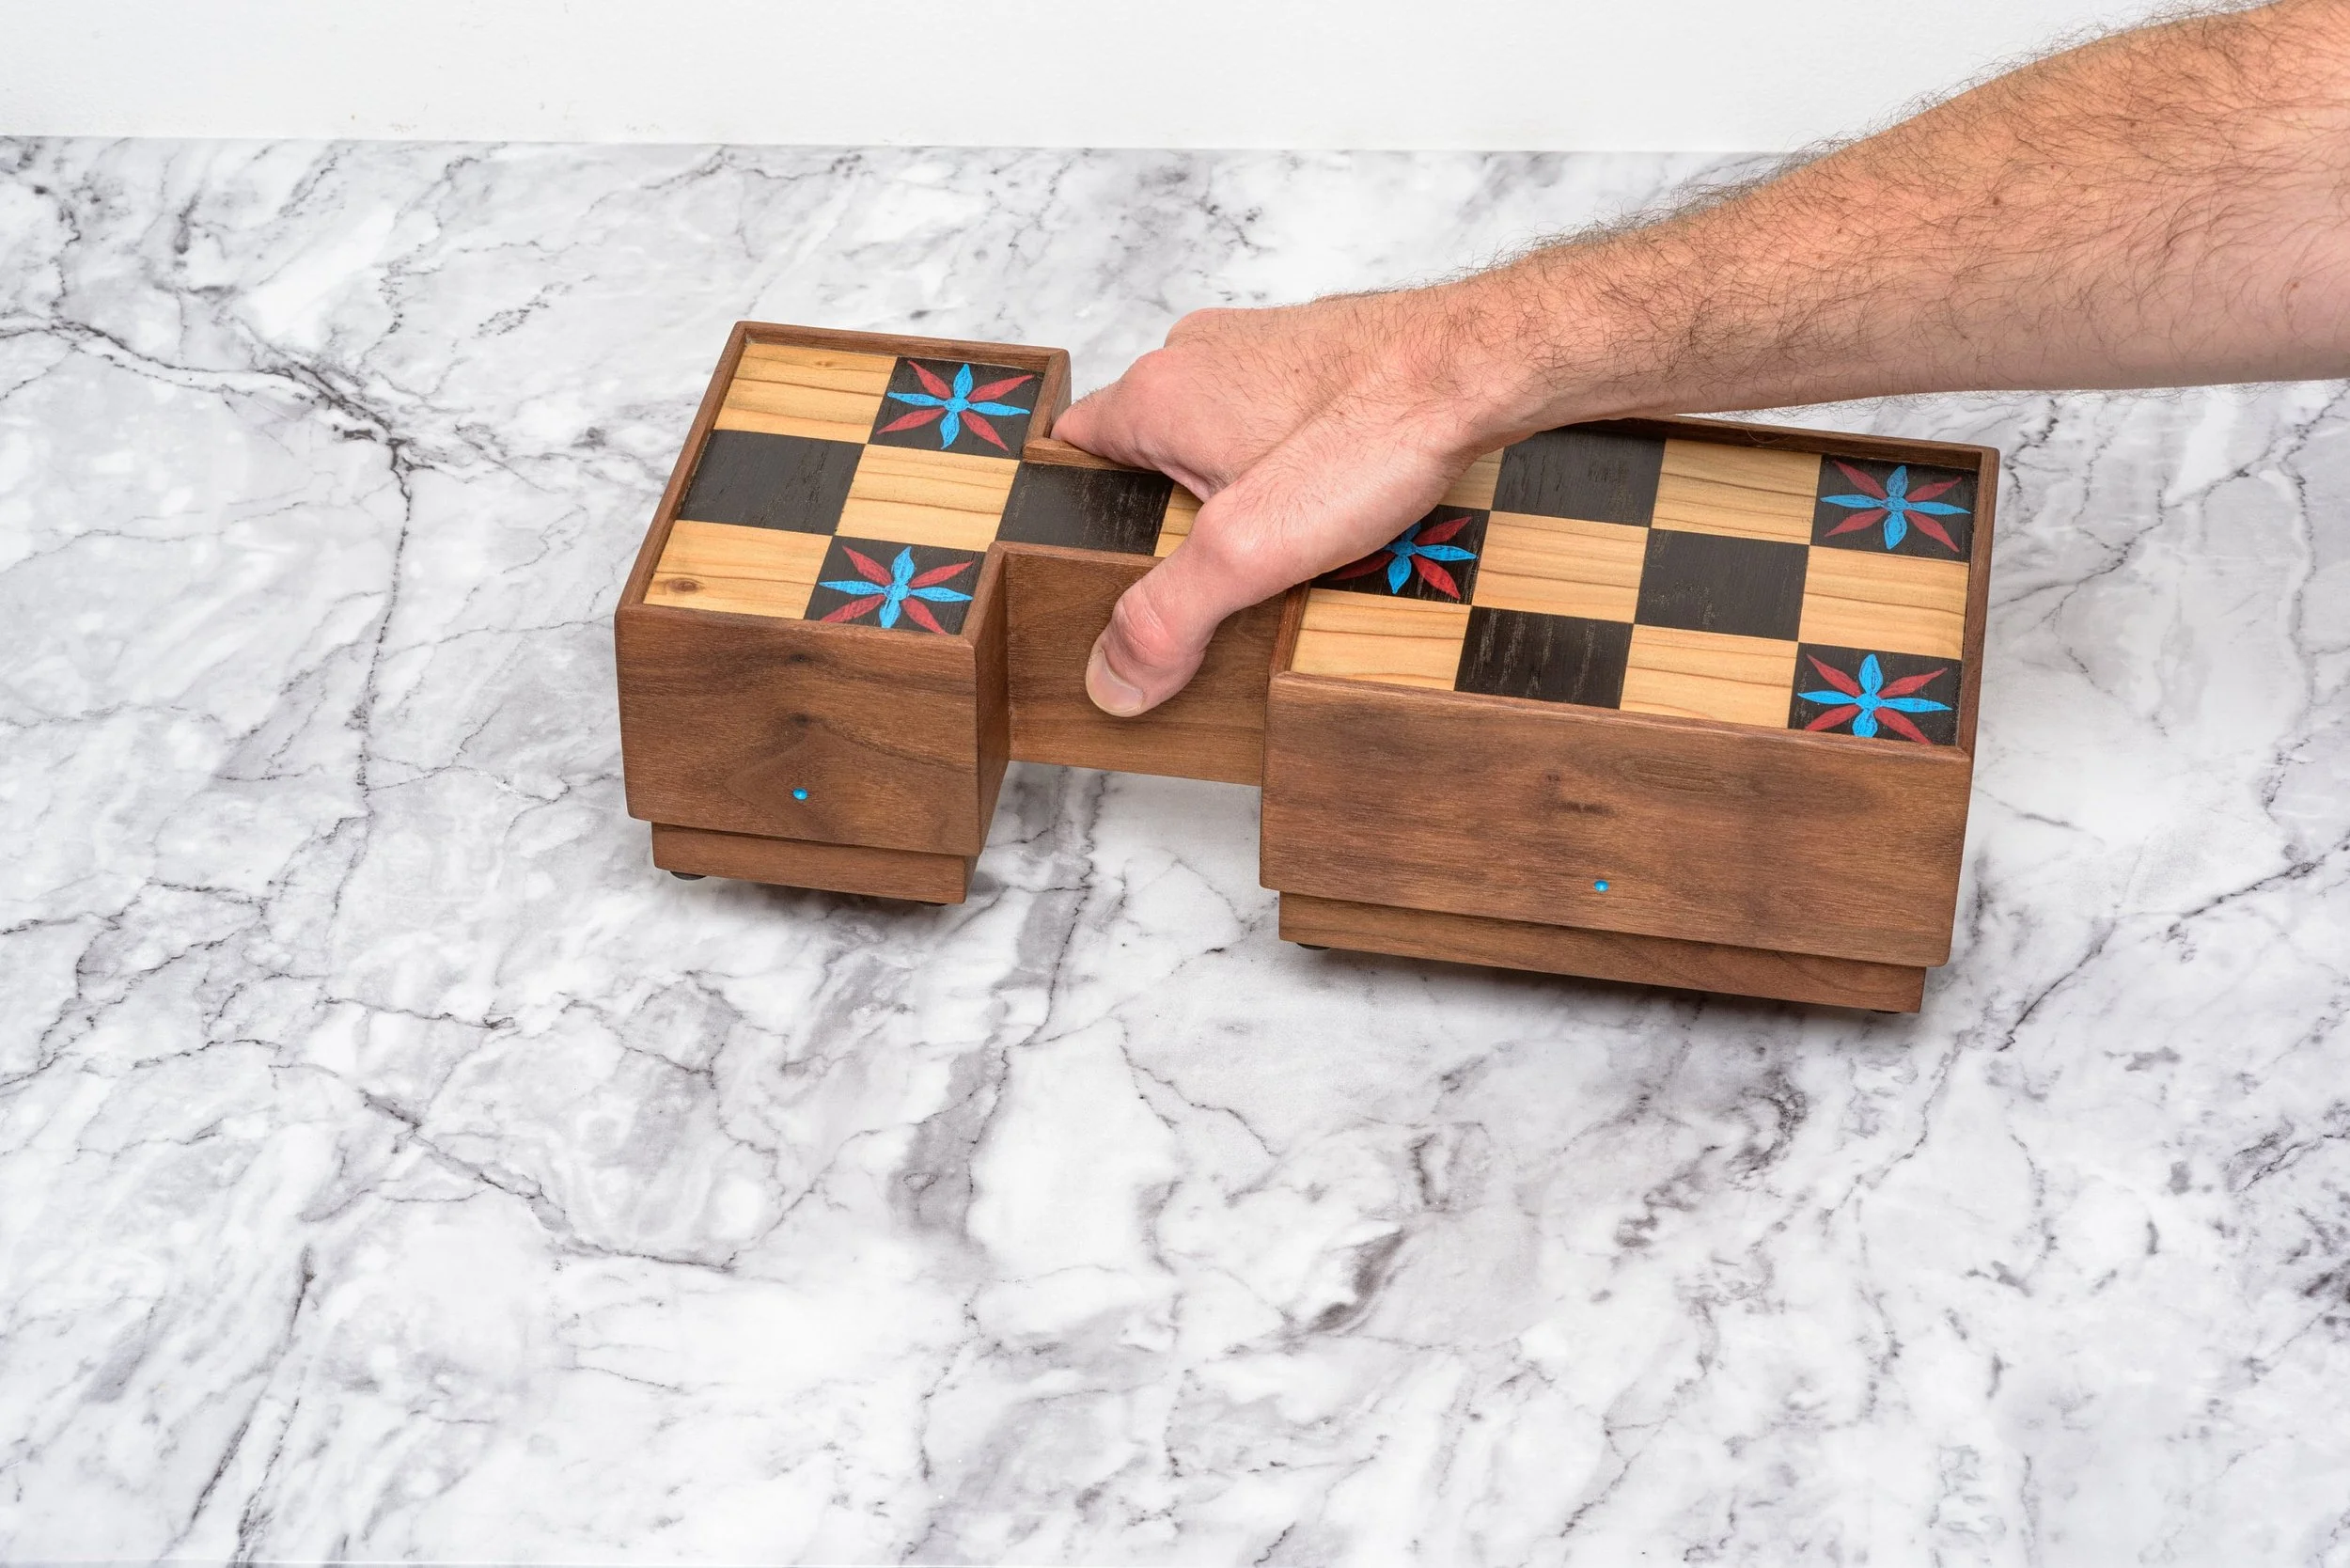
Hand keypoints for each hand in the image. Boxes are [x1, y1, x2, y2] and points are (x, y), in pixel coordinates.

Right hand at [1056, 282, 1535, 715]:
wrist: (1487, 364)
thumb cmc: (1376, 428)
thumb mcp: (1251, 550)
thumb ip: (1169, 616)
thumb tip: (1113, 676)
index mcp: (1156, 394)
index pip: (1071, 455)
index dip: (1082, 519)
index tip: (1107, 573)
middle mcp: (1200, 357)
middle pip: (1149, 457)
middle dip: (1176, 523)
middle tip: (1216, 581)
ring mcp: (1264, 352)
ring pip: (1221, 443)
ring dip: (1244, 499)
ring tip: (1285, 552)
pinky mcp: (1323, 359)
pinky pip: (1282, 429)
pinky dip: (1298, 472)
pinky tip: (1336, 510)